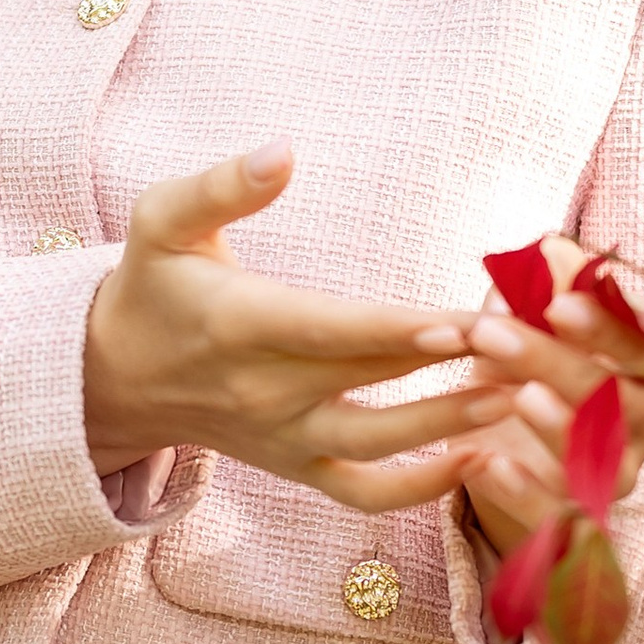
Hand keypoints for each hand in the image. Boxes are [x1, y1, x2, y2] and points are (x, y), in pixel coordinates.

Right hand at [84, 146, 515, 511]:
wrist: (114, 377)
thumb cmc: (153, 285)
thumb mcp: (162, 222)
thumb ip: (220, 186)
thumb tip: (284, 150)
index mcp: (239, 324)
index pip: (329, 331)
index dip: (397, 332)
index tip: (461, 321)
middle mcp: (263, 391)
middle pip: (371, 381)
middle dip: (452, 367)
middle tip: (529, 347)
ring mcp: (282, 438)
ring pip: (378, 445)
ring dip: (450, 423)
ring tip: (519, 395)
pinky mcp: (296, 466)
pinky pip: (363, 493)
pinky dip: (421, 489)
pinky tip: (478, 458)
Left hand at [454, 238, 643, 556]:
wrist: (502, 439)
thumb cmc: (530, 359)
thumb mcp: (529, 317)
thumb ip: (542, 284)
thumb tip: (549, 252)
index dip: (615, 324)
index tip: (556, 303)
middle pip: (627, 399)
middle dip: (559, 363)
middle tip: (491, 332)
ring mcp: (618, 473)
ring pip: (607, 462)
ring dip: (561, 427)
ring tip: (518, 398)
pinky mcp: (578, 519)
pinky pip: (561, 515)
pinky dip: (525, 493)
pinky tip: (483, 464)